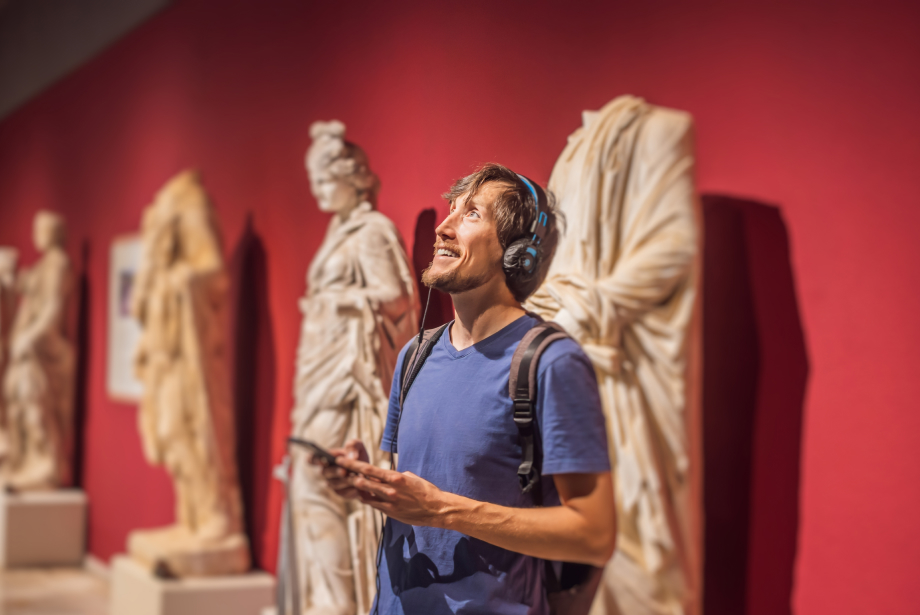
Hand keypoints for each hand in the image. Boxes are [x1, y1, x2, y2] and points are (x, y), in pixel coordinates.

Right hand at [311, 439, 368, 500]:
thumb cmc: (357, 454)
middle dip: (334, 471)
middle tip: (343, 471)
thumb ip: (353, 446)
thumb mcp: (357, 445)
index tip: (322, 459)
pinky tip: (358, 487)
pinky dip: (351, 490)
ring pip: (334, 483)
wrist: (367, 469)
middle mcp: (326, 471)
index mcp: (325, 457)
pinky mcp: (340, 492)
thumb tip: (351, 457)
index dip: (314, 460)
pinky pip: (343, 493)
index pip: (312, 459)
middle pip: (324, 472)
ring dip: (344, 481)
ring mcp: (332, 483)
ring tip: (355, 478)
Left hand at [335, 455, 450, 526]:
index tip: (342, 461)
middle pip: (363, 481)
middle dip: (349, 475)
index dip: (353, 465)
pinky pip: (373, 504)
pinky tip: (361, 495)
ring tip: (348, 482)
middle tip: (338, 470)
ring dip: (357, 488)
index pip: (369, 469)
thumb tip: (388, 476)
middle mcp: (389, 490)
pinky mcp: (390, 512)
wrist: (437, 509)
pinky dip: (366, 498)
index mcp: (395, 478)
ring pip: (365, 493)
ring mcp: (388, 502)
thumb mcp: (412, 477)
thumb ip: (397, 476)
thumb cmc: (426, 491)